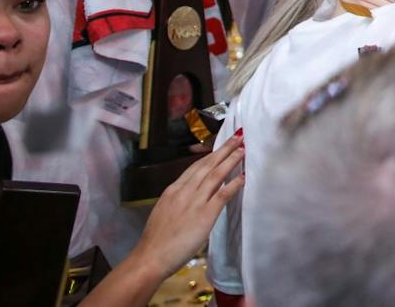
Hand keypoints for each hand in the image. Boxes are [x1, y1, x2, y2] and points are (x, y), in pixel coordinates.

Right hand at [124, 136, 243, 281]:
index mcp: (173, 190)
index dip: (209, 155)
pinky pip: (223, 195)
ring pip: (216, 174)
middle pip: (207, 165)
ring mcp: (195, 202)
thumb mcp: (163, 212)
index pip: (194, 167)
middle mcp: (184, 191)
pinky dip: (234, 184)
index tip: (220, 146)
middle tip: (238, 136)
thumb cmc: (155, 240)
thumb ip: (178, 201)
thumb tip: (189, 197)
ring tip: (243, 148)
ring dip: (231, 160)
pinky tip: (244, 177)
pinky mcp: (205, 215)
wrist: (150, 257)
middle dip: (224, 149)